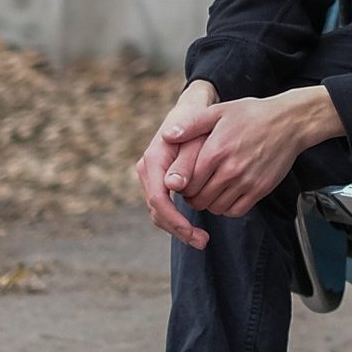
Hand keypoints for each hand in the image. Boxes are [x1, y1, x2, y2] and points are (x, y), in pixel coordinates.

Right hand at [135, 80, 219, 246]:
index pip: (159, 199)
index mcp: (153, 160)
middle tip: (203, 242)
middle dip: (178, 229)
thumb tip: (173, 186)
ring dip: (179, 228)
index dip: (175, 219)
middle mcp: (148, 170)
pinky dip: (179, 219)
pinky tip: (197, 228)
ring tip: (202, 240)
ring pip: (160, 211)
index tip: (194, 232)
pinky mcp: (161, 181)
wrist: (193, 110)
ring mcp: (153, 177)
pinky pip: (165, 206)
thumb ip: (186, 161)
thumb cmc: (199, 122)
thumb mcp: (196, 137)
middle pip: (157, 210)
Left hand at [161, 87, 345, 223]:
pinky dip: (227, 208)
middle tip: (195, 187)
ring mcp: (247, 181)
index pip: (186, 182)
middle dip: (192, 196)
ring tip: (210, 190)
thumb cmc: (252, 115)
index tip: (183, 180)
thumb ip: (191, 125)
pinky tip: (227, 195)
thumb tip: (167, 136)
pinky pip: (236, 210)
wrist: (289, 122)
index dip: (181, 185)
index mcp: (215, 151)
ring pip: (215, 207)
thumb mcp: (219, 111)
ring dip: (209, 203)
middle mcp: (230, 169)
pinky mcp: (260, 189)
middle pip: (198, 199)